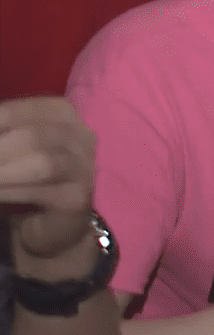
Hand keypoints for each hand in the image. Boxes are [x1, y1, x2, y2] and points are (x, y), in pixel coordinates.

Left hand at [0, 97, 96, 258]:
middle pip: (29, 136)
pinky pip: (42, 190)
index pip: (11, 111)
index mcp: (59, 112)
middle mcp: (80, 134)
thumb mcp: (2, 147)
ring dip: (0, 173)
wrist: (49, 223)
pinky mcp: (79, 197)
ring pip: (40, 162)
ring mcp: (84, 166)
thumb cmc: (20, 178)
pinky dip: (8, 192)